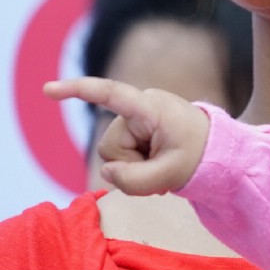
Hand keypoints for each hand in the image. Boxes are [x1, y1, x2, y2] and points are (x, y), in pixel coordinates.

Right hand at [44, 77, 210, 194]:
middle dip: (131, 165)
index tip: (48, 90)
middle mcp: (140, 108)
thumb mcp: (172, 175)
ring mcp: (136, 119)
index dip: (78, 91)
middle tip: (165, 170)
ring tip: (164, 168)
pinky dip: (136, 169)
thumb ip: (134, 180)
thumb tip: (107, 172)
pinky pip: (120, 157)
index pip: (110, 94)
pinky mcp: (136, 130)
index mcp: (151, 108)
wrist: (220, 153)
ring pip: (113, 155)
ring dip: (135, 168)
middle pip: (110, 147)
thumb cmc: (202, 157)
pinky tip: (157, 169)